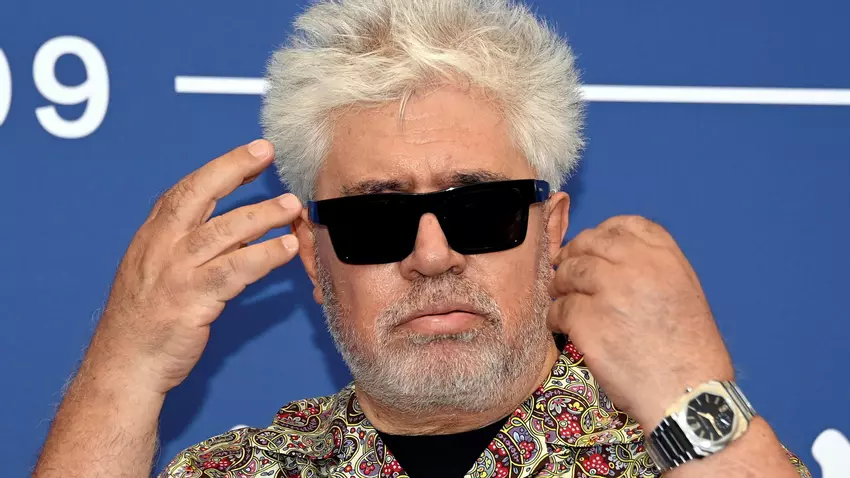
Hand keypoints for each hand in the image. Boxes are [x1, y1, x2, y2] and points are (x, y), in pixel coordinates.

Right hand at [87, 140, 301, 394]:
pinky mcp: (191, 302)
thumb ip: (198, 247)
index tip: (254, 153)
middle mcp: (160, 248)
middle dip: (232, 169)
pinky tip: (285, 248)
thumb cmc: (147, 321)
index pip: (186, 190)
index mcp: (153, 237)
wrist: (126, 366)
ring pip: (221, 232)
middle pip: (197, 196)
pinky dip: (262, 257)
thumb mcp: (161, 271)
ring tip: (291, 206)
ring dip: (260, 215)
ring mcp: (174, 273)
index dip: (221, 168)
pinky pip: (233, 272)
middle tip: (266, 153)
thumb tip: (244, 229)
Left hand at [547, 215, 733, 429]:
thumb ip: (652, 267)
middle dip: (573, 255)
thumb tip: (610, 257)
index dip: (601, 233)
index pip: (623, 225)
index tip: (591, 246)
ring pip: (569, 273)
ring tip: (561, 297)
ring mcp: (610, 292)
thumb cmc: (690, 350)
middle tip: (564, 270)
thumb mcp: (684, 292)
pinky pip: (559, 309)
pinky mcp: (588, 322)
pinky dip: (556, 317)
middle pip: (589, 244)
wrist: (688, 393)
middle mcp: (637, 267)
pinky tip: (562, 326)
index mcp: (665, 257)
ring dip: (560, 284)